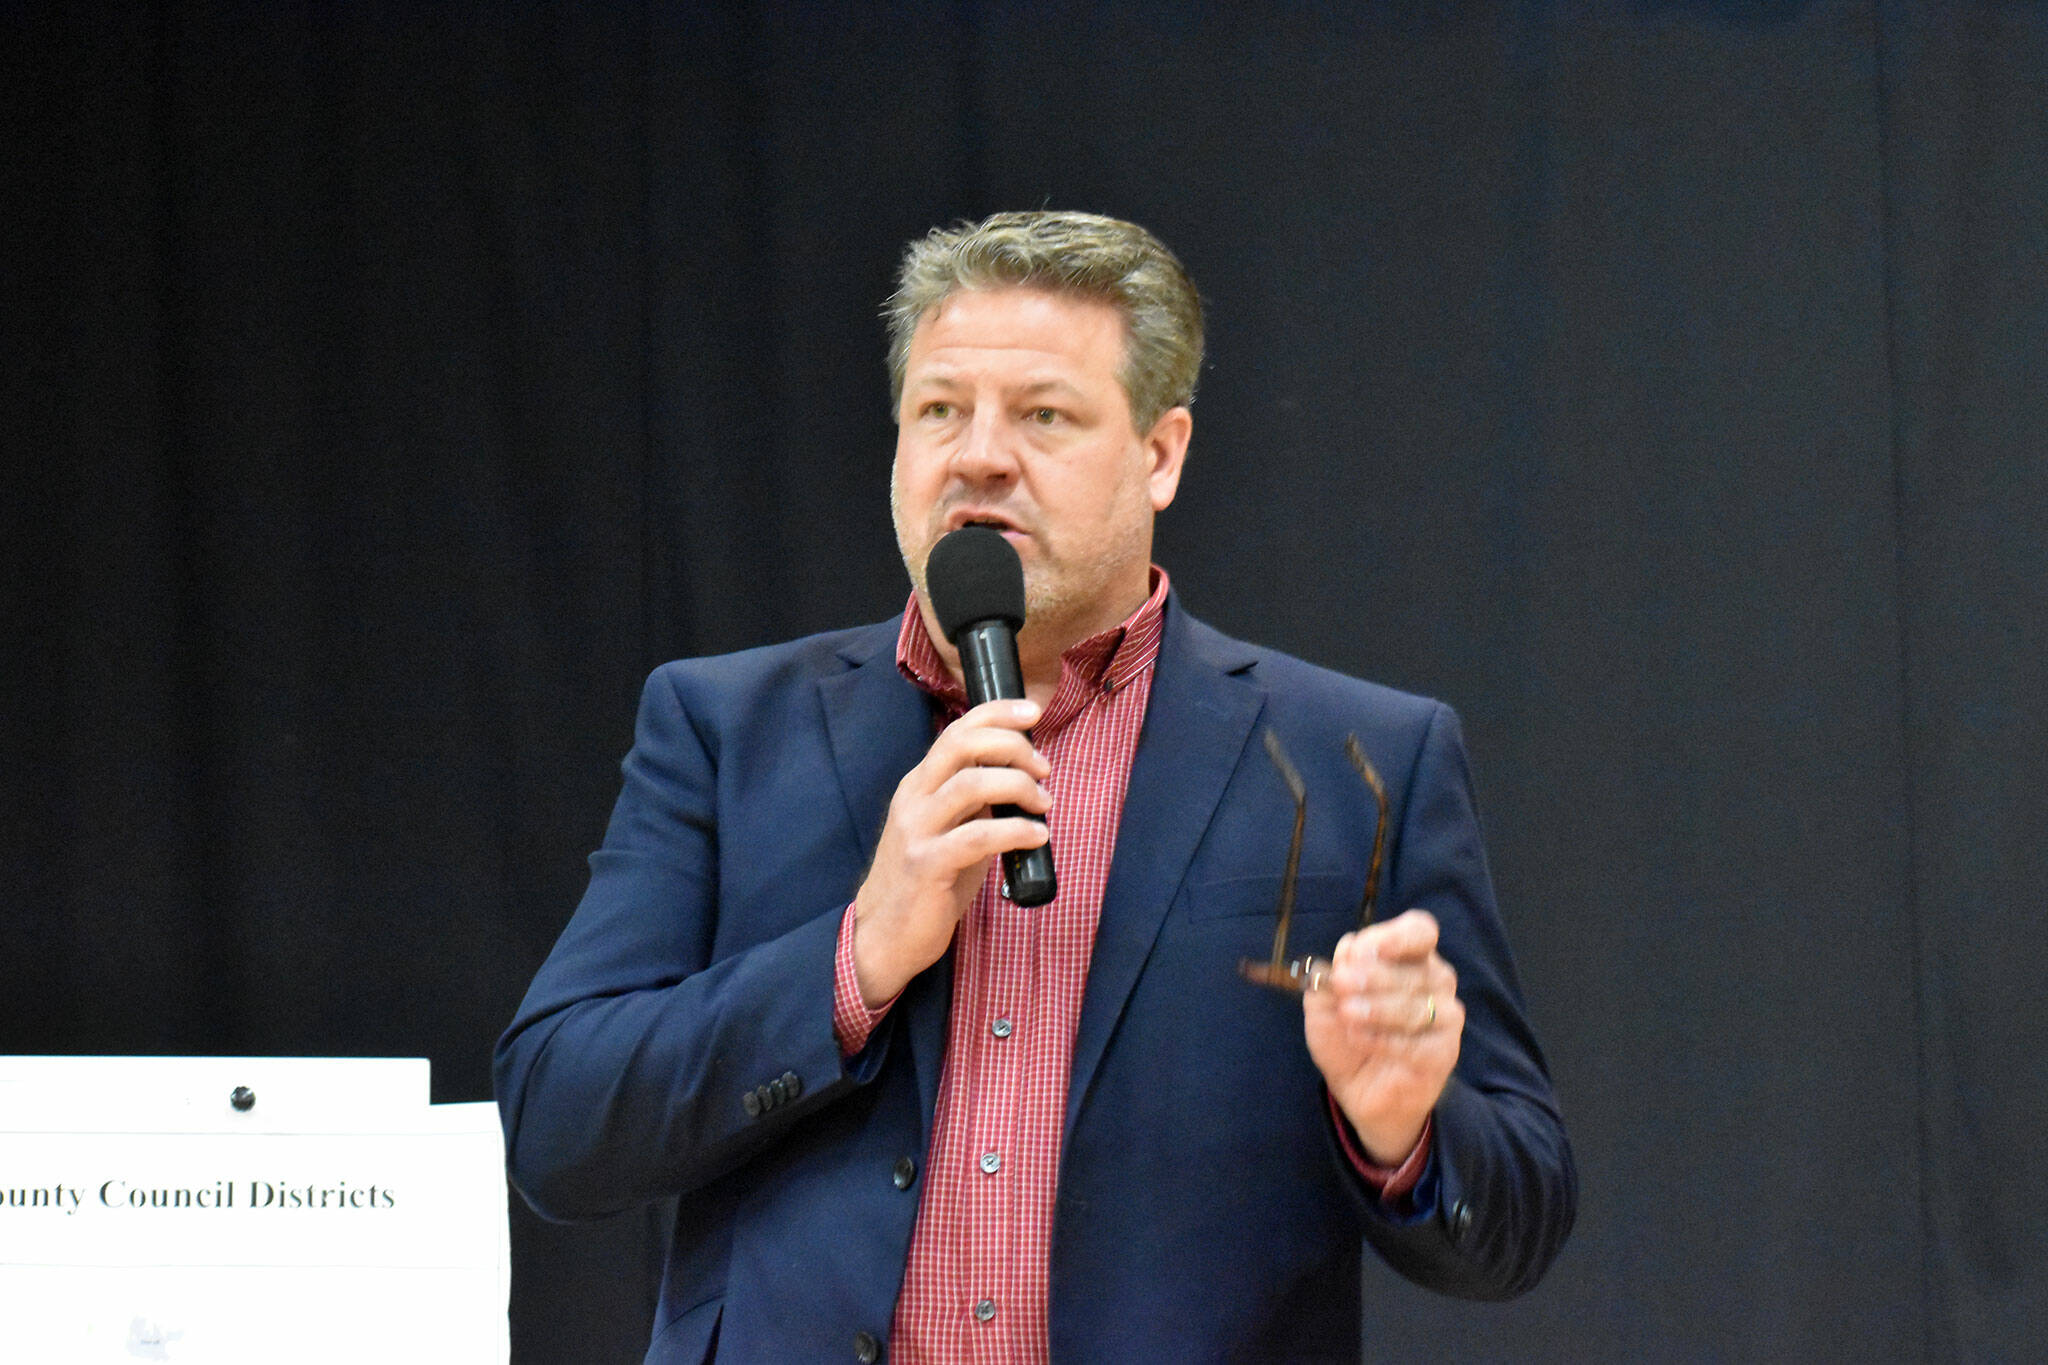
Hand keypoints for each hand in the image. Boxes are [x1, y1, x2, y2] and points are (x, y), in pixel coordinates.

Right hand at [851, 698, 1050, 1006]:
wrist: (886, 935)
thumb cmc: (928, 880)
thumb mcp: (950, 828)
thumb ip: (976, 801)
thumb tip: (1023, 777)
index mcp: (920, 784)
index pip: (956, 731)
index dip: (995, 713)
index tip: (1032, 711)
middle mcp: (914, 798)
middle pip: (961, 745)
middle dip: (1011, 745)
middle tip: (1044, 767)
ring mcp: (917, 831)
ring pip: (971, 784)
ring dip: (1019, 787)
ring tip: (1044, 805)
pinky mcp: (927, 865)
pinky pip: (976, 837)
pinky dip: (1015, 831)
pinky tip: (1037, 837)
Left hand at [1303, 909, 1462, 1164]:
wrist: (1357, 1088)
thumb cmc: (1346, 1034)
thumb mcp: (1325, 1002)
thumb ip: (1332, 974)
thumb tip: (1347, 946)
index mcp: (1409, 956)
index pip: (1420, 931)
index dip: (1398, 936)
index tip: (1367, 949)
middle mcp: (1435, 980)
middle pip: (1416, 969)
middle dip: (1374, 975)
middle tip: (1341, 983)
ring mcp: (1445, 1017)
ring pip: (1418, 1005)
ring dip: (1378, 1008)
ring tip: (1347, 1014)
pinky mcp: (1443, 1053)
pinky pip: (1419, 1044)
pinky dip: (1385, 1040)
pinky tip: (1359, 1038)